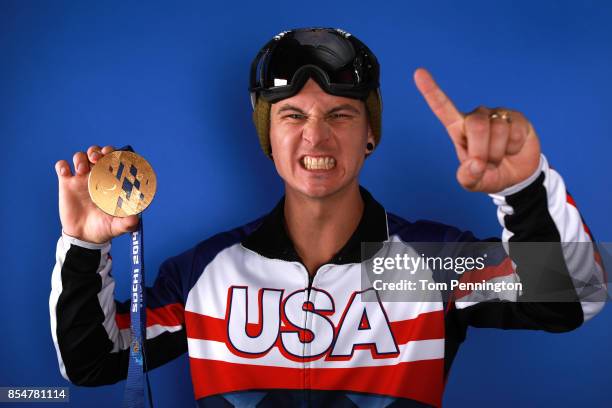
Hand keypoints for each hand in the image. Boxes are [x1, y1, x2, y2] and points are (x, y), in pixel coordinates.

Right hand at [55, 145, 138, 243]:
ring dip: (80, 157)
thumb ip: (127, 223)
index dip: (114, 153)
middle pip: (96, 153)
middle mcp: (97, 177)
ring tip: (82, 170)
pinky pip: (61, 166)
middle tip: (97, 159)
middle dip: (97, 151)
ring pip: (79, 156)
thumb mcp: (117, 226)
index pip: (114, 159)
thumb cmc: (104, 228)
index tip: (114, 157)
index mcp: (111, 181)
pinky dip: (62, 166)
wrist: (84, 237)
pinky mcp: (66, 184)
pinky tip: (67, 174)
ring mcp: (81, 179)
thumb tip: (134, 219)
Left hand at [414, 68, 540, 192]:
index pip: (442, 108)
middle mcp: (475, 117)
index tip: (418, 73)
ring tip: (499, 157)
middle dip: (482, 151)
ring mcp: (496, 116)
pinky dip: (513, 148)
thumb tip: (476, 163)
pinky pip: (515, 133)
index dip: (431, 91)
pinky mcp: (517, 117)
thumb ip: (468, 177)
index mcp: (458, 129)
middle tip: (485, 164)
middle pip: (476, 126)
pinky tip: (512, 149)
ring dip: (499, 153)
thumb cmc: (488, 174)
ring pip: (498, 131)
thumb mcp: (473, 182)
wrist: (516, 176)